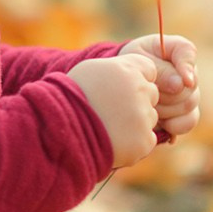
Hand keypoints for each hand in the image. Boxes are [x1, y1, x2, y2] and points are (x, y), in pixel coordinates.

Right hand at [66, 52, 158, 168]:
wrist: (60, 132)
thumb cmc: (71, 98)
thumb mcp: (91, 71)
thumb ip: (116, 69)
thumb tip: (131, 73)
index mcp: (126, 69)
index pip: (149, 69)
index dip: (137, 79)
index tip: (123, 88)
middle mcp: (139, 90)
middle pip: (152, 94)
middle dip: (138, 102)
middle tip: (114, 111)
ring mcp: (143, 117)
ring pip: (150, 118)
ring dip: (137, 123)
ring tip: (110, 127)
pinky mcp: (143, 140)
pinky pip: (147, 139)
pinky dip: (135, 142)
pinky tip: (115, 141)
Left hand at [119, 33, 199, 139]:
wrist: (121, 87)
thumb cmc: (129, 68)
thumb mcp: (136, 62)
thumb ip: (157, 70)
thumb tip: (180, 84)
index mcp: (175, 50)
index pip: (188, 52)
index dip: (187, 66)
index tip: (185, 80)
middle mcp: (187, 71)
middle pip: (189, 87)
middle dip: (164, 94)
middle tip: (144, 94)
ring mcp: (189, 93)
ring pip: (188, 106)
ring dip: (164, 109)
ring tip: (145, 105)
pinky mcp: (185, 114)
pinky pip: (188, 122)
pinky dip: (172, 125)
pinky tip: (158, 121)